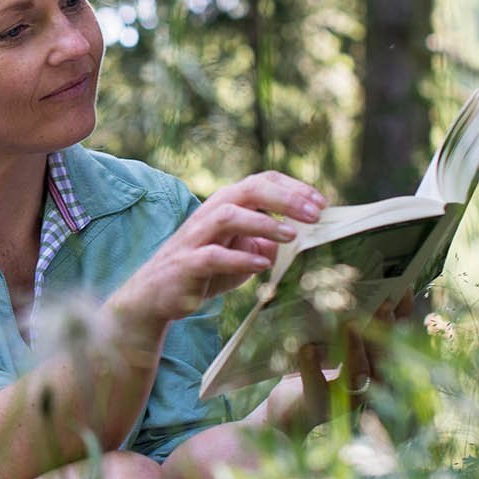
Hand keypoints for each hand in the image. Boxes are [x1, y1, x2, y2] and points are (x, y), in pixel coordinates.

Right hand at [123, 171, 326, 324]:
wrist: (155, 296)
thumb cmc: (201, 272)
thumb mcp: (240, 254)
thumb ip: (263, 243)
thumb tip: (294, 238)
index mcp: (226, 207)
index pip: (261, 182)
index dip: (293, 188)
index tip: (322, 204)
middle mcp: (210, 214)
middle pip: (248, 190)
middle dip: (285, 198)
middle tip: (315, 213)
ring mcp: (196, 237)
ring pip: (229, 215)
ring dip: (263, 222)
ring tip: (291, 235)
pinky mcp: (186, 263)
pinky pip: (214, 255)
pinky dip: (240, 257)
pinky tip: (263, 264)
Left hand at [265, 293, 418, 434]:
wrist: (286, 414)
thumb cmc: (313, 372)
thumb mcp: (331, 344)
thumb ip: (347, 323)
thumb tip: (351, 284)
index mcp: (377, 368)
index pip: (398, 340)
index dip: (403, 316)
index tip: (404, 289)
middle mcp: (370, 387)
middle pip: (385, 356)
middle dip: (385, 328)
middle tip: (384, 303)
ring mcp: (347, 400)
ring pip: (359, 373)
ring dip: (356, 347)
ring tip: (350, 324)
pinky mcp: (320, 408)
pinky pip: (319, 388)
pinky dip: (312, 368)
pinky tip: (307, 349)